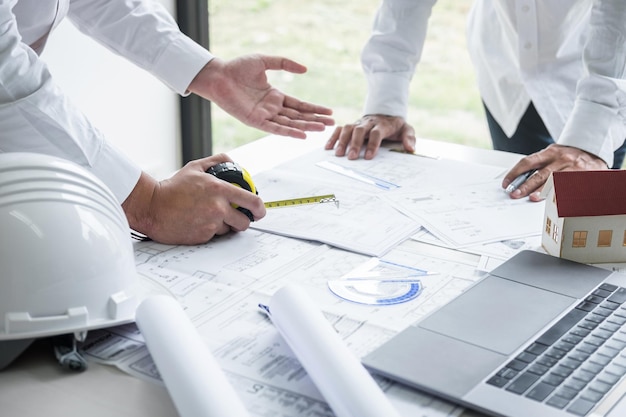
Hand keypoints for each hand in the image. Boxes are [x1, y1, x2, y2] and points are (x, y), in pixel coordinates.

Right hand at [121, 154, 265, 244]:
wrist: (152, 207)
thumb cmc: (172, 188)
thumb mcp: (195, 167)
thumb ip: (217, 161)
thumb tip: (233, 162)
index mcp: (219, 190)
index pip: (252, 201)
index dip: (260, 209)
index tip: (260, 211)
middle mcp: (218, 208)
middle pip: (244, 222)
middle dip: (243, 221)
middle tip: (236, 217)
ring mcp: (211, 224)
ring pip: (229, 230)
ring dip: (224, 225)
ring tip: (207, 216)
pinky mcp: (202, 237)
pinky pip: (214, 236)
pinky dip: (210, 231)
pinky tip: (197, 222)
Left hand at [188, 55, 333, 138]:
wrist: (219, 75)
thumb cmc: (238, 67)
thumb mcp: (265, 61)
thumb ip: (285, 64)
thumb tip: (305, 69)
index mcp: (275, 95)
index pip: (299, 105)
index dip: (314, 108)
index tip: (329, 112)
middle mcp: (272, 107)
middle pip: (298, 116)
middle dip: (315, 119)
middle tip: (332, 123)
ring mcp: (265, 115)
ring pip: (290, 123)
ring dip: (306, 126)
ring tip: (322, 129)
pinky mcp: (256, 121)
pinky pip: (275, 128)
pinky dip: (289, 132)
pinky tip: (302, 135)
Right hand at [325, 115, 415, 159]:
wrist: (386, 114)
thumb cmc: (395, 126)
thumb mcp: (406, 129)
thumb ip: (409, 138)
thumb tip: (411, 148)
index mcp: (382, 124)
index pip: (376, 133)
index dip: (372, 144)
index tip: (368, 157)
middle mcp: (368, 122)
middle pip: (360, 130)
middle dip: (355, 144)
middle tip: (350, 158)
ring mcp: (358, 123)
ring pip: (348, 128)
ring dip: (342, 141)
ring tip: (338, 154)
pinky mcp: (351, 125)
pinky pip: (340, 129)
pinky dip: (333, 137)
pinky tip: (328, 147)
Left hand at [503, 144, 608, 201]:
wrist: (593, 149)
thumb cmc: (568, 155)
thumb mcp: (553, 155)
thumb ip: (539, 165)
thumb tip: (519, 180)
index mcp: (550, 152)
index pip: (528, 162)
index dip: (515, 173)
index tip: (506, 184)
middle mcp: (560, 159)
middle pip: (540, 174)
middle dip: (526, 185)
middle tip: (515, 194)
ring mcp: (572, 167)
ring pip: (555, 180)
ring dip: (542, 191)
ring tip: (532, 198)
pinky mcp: (582, 175)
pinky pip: (569, 186)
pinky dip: (560, 194)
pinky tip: (553, 201)